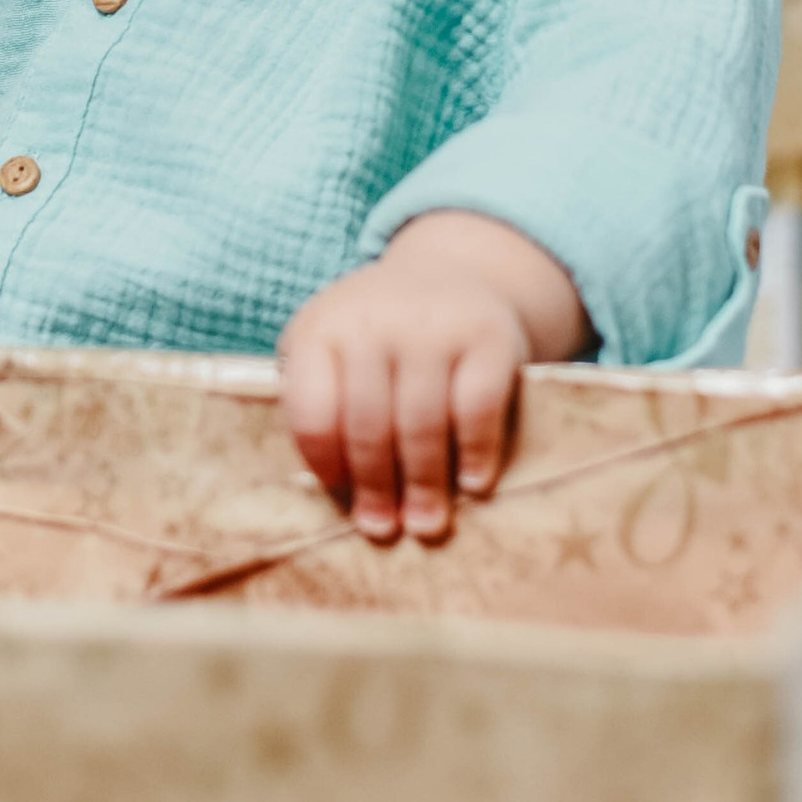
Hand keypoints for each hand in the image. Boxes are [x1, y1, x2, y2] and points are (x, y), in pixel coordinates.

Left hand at [277, 212, 586, 544]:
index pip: (312, 410)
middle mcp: (373, 319)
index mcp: (321, 328)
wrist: (452, 271)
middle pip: (368, 424)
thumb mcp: (334, 348)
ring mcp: (433, 324)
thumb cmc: (380, 335)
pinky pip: (477, 408)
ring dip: (424, 484)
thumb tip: (338, 496)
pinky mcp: (488, 336)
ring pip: (422, 422)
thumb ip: (325, 403)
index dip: (324, 461)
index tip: (339, 495)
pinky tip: (473, 485)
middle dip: (376, 488)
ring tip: (427, 525)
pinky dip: (474, 453)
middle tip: (384, 530)